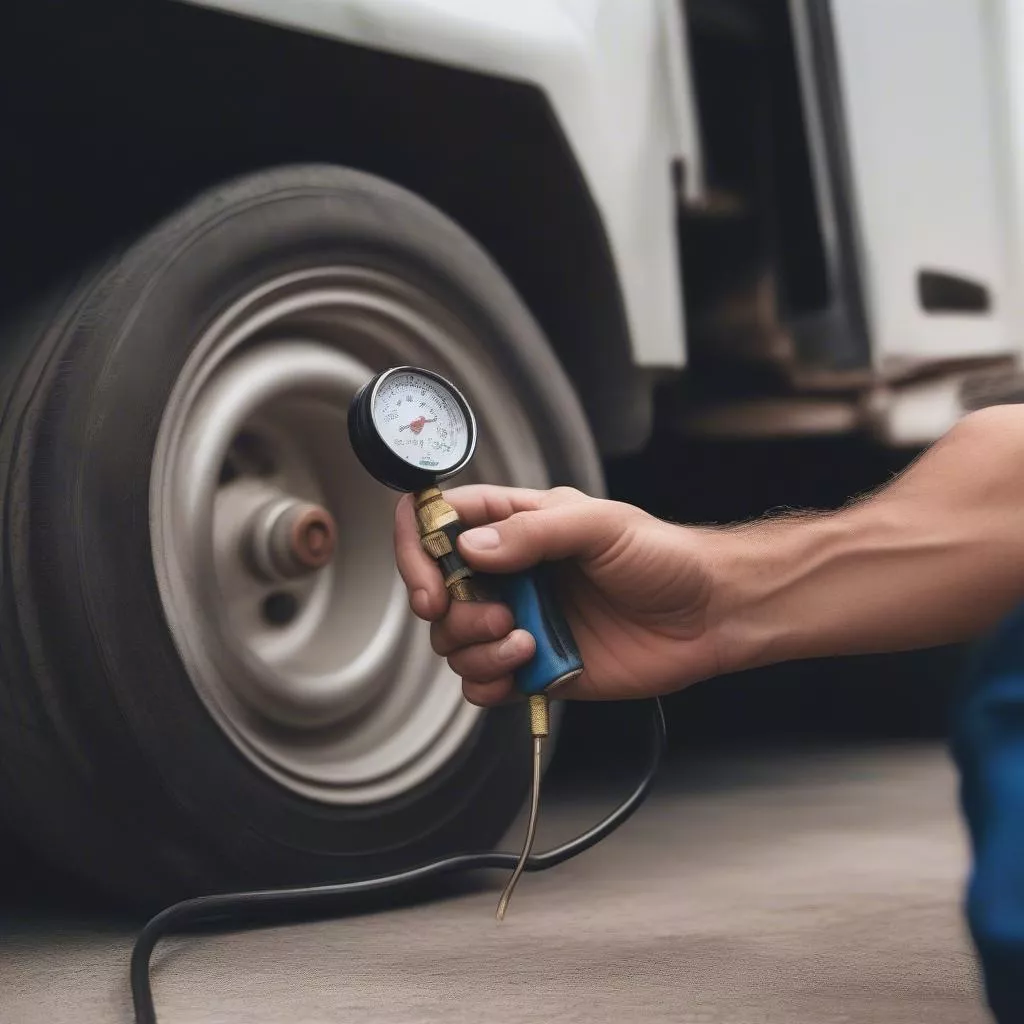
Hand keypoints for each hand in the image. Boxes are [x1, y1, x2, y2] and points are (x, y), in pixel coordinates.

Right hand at [394, 485, 723, 705]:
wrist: (709, 616)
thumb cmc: (664, 558)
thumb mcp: (600, 526)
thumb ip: (532, 532)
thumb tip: (469, 549)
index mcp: (519, 525)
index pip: (440, 523)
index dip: (418, 550)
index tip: (430, 584)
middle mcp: (511, 573)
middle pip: (438, 591)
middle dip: (453, 612)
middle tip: (498, 615)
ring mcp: (520, 619)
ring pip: (455, 641)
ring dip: (476, 649)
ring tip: (525, 643)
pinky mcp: (535, 666)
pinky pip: (482, 682)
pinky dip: (488, 683)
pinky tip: (524, 671)